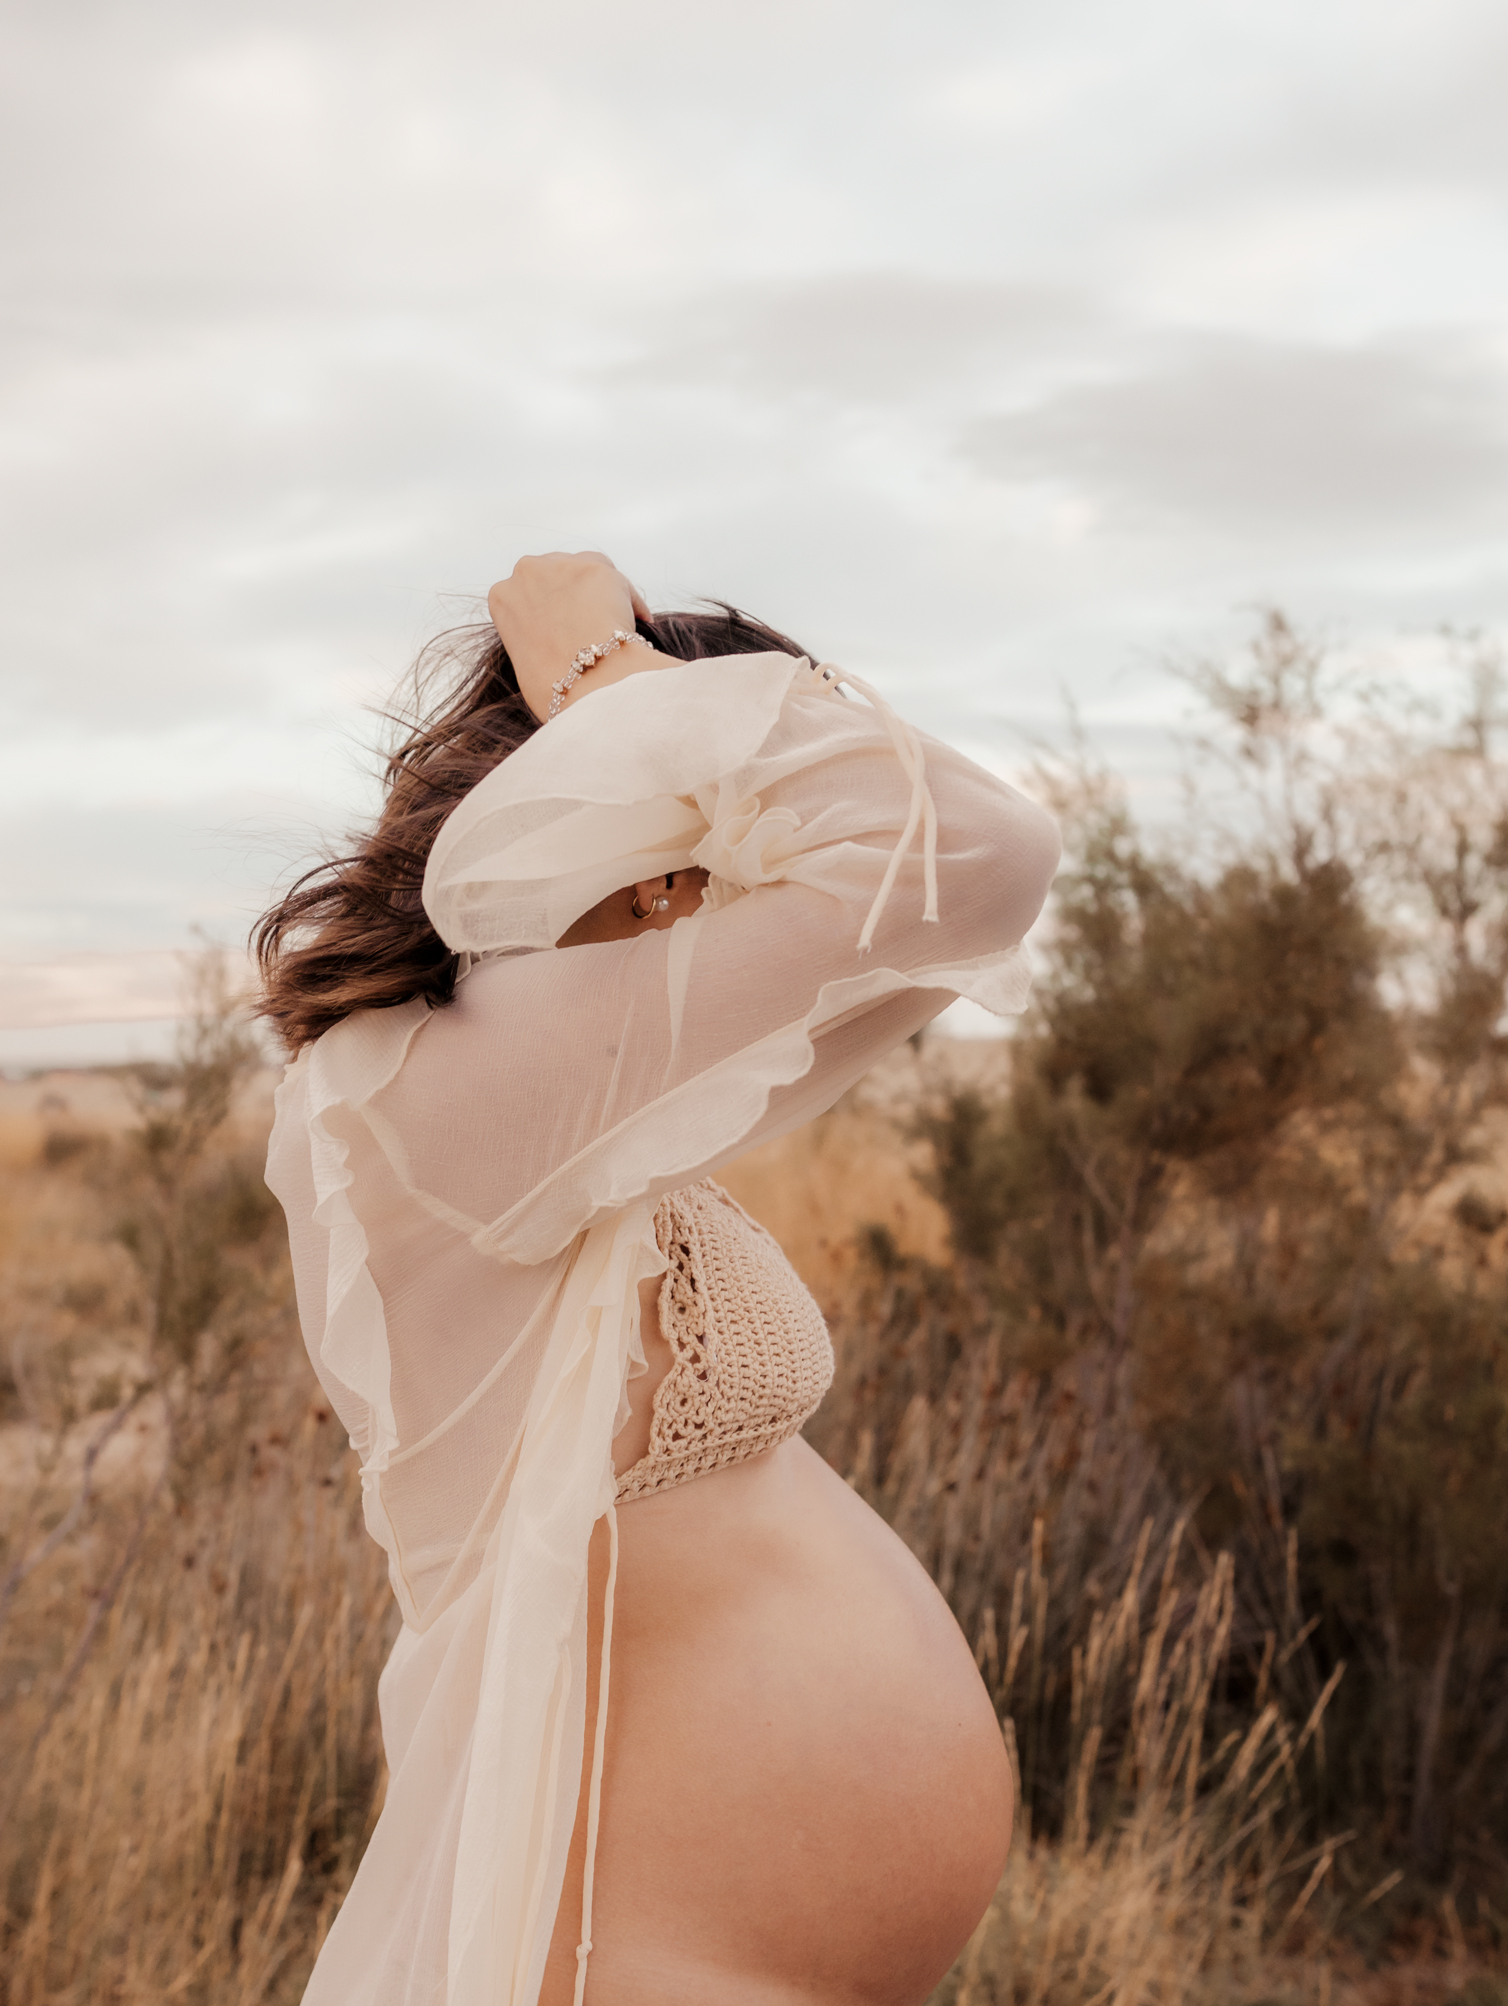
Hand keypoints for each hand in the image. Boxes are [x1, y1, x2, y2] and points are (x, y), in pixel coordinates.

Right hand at [487, 552, 657, 721]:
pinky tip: (636, 624)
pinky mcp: (596, 568)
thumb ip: (534, 633)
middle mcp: (527, 571)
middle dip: (574, 594)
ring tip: (612, 626)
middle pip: (557, 572)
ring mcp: (562, 566)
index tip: (565, 623)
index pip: (529, 591)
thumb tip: (559, 637)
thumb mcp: (523, 656)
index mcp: (502, 595)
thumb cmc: (551, 684)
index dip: (551, 608)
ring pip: (588, 570)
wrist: (579, 680)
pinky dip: (630, 603)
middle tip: (592, 623)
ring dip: (601, 594)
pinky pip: (619, 585)